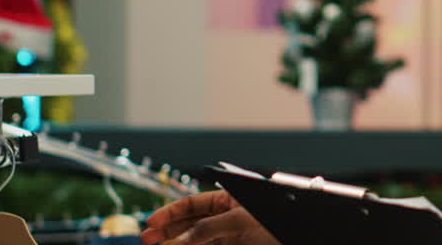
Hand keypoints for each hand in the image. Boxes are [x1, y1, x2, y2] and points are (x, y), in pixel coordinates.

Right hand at [141, 191, 278, 244]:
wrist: (294, 236)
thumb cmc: (274, 222)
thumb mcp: (239, 221)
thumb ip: (208, 229)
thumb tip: (180, 240)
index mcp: (227, 200)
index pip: (192, 204)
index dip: (170, 213)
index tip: (152, 222)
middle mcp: (224, 217)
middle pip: (188, 224)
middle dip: (167, 231)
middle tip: (146, 239)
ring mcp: (226, 236)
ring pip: (194, 241)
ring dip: (175, 244)